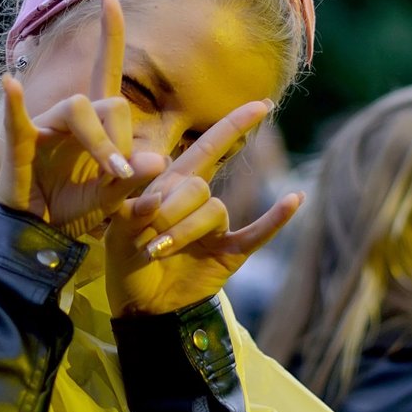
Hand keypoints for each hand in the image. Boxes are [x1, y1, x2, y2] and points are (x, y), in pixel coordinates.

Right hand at [0, 0, 165, 237]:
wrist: (37, 239)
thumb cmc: (72, 211)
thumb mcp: (114, 199)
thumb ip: (136, 179)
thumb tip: (159, 160)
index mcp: (95, 123)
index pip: (106, 70)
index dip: (110, 35)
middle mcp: (69, 117)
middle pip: (108, 101)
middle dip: (121, 140)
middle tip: (122, 176)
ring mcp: (42, 128)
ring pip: (79, 110)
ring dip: (100, 143)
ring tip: (110, 175)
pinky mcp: (20, 148)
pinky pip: (18, 122)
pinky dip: (14, 104)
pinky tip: (10, 84)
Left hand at [104, 99, 303, 315]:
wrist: (138, 306)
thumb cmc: (125, 262)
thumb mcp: (117, 230)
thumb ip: (132, 207)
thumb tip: (155, 190)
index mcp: (174, 186)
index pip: (208, 148)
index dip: (235, 125)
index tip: (263, 105)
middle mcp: (199, 202)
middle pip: (199, 185)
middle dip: (169, 208)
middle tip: (146, 231)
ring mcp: (217, 229)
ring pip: (213, 212)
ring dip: (183, 230)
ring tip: (156, 250)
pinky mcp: (229, 254)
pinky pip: (257, 234)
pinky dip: (275, 218)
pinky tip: (294, 200)